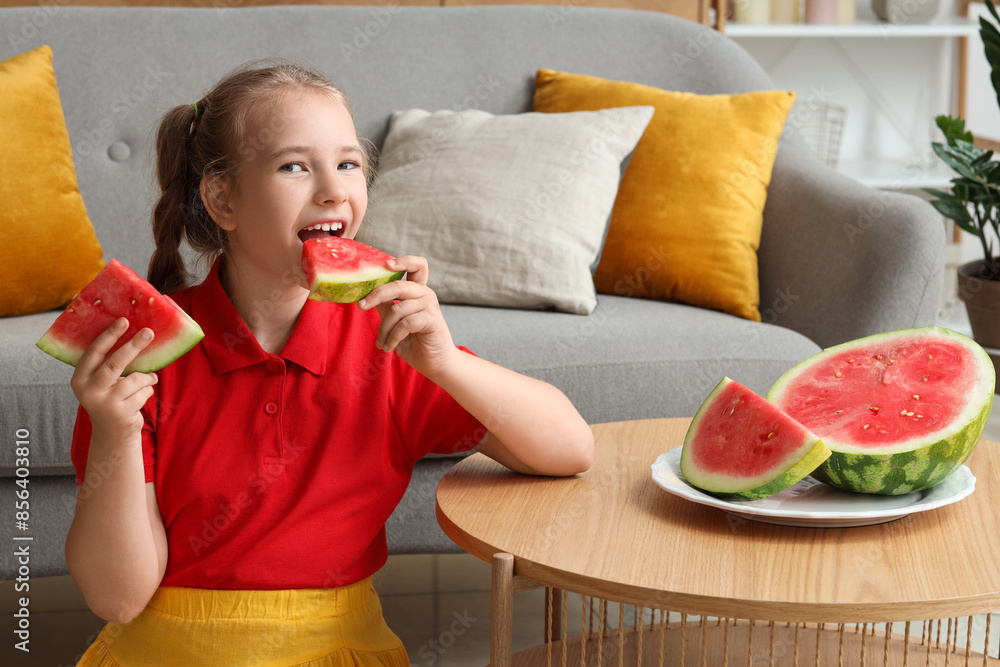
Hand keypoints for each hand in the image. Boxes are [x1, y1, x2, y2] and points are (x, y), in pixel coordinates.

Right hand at [69, 318, 158, 445]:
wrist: (111, 434)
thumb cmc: (110, 399)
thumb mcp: (101, 383)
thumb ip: (109, 364)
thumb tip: (135, 335)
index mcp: (79, 378)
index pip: (94, 352)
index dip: (109, 335)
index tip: (123, 320)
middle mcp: (88, 390)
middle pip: (115, 362)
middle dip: (134, 345)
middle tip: (149, 332)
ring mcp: (105, 403)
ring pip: (135, 378)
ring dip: (147, 377)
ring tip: (149, 379)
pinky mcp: (121, 413)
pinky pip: (144, 392)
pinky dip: (148, 391)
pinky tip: (141, 397)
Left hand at [358, 256, 458, 377]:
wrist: (435, 364)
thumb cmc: (414, 342)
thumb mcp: (394, 322)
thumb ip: (386, 306)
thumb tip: (368, 294)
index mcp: (417, 291)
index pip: (417, 266)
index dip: (403, 261)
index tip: (386, 265)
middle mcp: (425, 294)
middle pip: (398, 285)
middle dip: (376, 295)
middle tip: (361, 306)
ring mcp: (430, 305)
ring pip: (397, 309)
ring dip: (384, 329)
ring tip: (381, 342)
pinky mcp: (432, 319)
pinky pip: (405, 324)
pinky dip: (392, 337)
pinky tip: (389, 347)